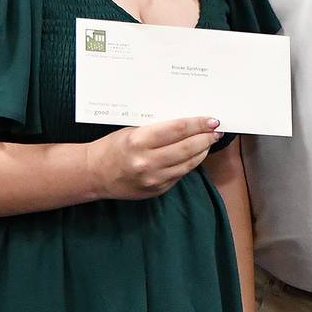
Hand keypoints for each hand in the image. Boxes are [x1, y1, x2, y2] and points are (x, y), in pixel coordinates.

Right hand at [87, 117, 220, 199]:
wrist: (95, 174)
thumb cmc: (113, 146)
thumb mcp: (133, 130)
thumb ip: (158, 129)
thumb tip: (188, 123)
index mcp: (139, 140)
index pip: (178, 129)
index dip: (198, 124)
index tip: (212, 120)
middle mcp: (147, 162)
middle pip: (187, 147)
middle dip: (205, 138)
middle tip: (216, 130)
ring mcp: (153, 179)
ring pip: (188, 164)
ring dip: (202, 151)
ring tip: (209, 141)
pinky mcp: (157, 190)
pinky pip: (180, 175)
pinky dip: (190, 163)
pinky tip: (195, 155)